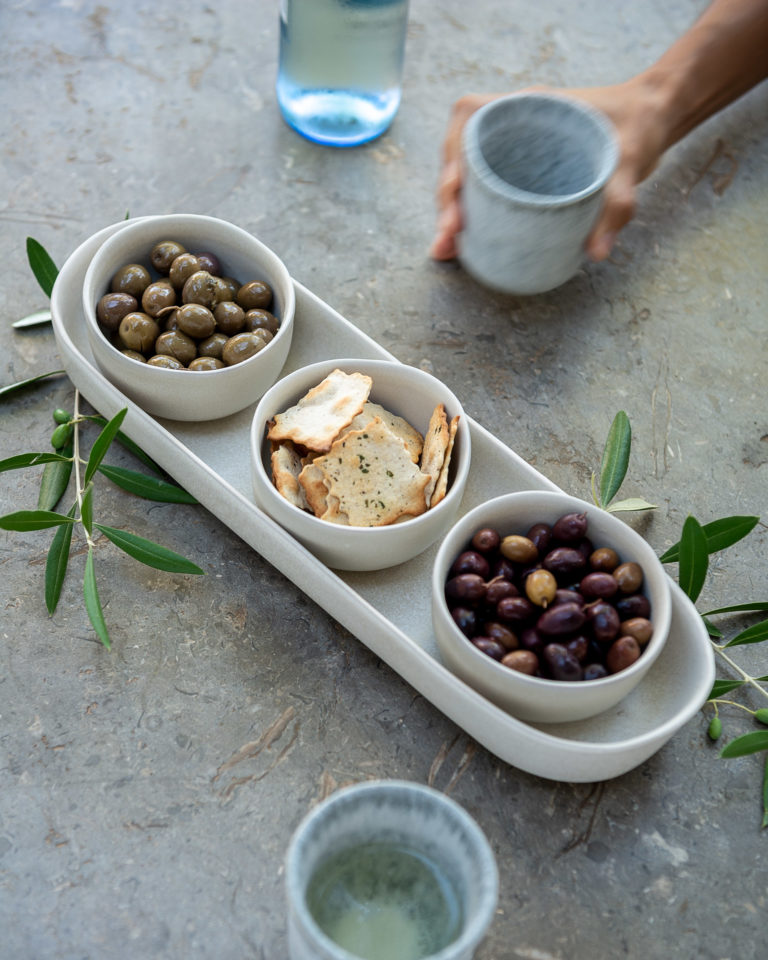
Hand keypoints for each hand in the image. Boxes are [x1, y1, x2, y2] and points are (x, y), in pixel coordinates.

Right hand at [429, 81, 669, 262]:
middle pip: (459, 155)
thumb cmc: (639, 124)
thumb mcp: (631, 159)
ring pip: (468, 176)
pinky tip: (466, 244)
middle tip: (448, 237)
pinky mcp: (524, 171)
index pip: (469, 116)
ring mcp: (516, 149)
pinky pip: (487, 190)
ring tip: (448, 248)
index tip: (456, 188)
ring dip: (453, 211)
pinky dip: (472, 216)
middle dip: (447, 197)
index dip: (452, 152)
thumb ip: (617, 202)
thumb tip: (596, 252)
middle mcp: (514, 124)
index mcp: (529, 107)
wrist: (654, 116)